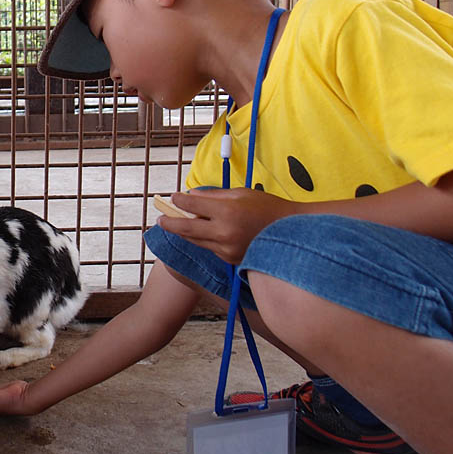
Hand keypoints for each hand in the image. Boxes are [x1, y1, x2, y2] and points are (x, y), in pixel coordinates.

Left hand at [157, 188, 294, 263]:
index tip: (173, 198)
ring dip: (185, 233)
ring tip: (175, 225)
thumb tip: (190, 196)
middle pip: (186, 229)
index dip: (179, 201)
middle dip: (170, 223)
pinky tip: (204, 233)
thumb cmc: (268, 208)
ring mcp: (227, 249)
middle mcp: (224, 232)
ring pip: (196, 241)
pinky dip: (205, 240)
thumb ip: (213, 196)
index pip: (192, 206)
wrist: (293, 233)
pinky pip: (211, 248)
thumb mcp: (241, 194)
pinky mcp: (231, 259)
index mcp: (227, 211)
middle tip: (160, 219)